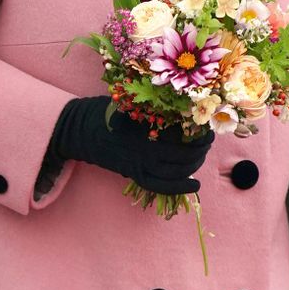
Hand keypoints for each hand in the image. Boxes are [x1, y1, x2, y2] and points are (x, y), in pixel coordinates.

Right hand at [49, 95, 214, 194]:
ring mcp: (140, 163)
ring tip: (200, 158)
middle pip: (184, 154)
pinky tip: (195, 185)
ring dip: (194, 166)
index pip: (184, 133)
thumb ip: (156, 108)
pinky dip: (180, 187)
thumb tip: (187, 111)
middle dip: (201, 150)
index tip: (208, 128)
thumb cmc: (106, 111)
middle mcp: (146, 147)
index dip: (201, 132)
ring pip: (176, 171)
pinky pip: (161, 186)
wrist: (80, 130)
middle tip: (207, 142)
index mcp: (146, 126)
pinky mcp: (134, 173)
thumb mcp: (131, 102)